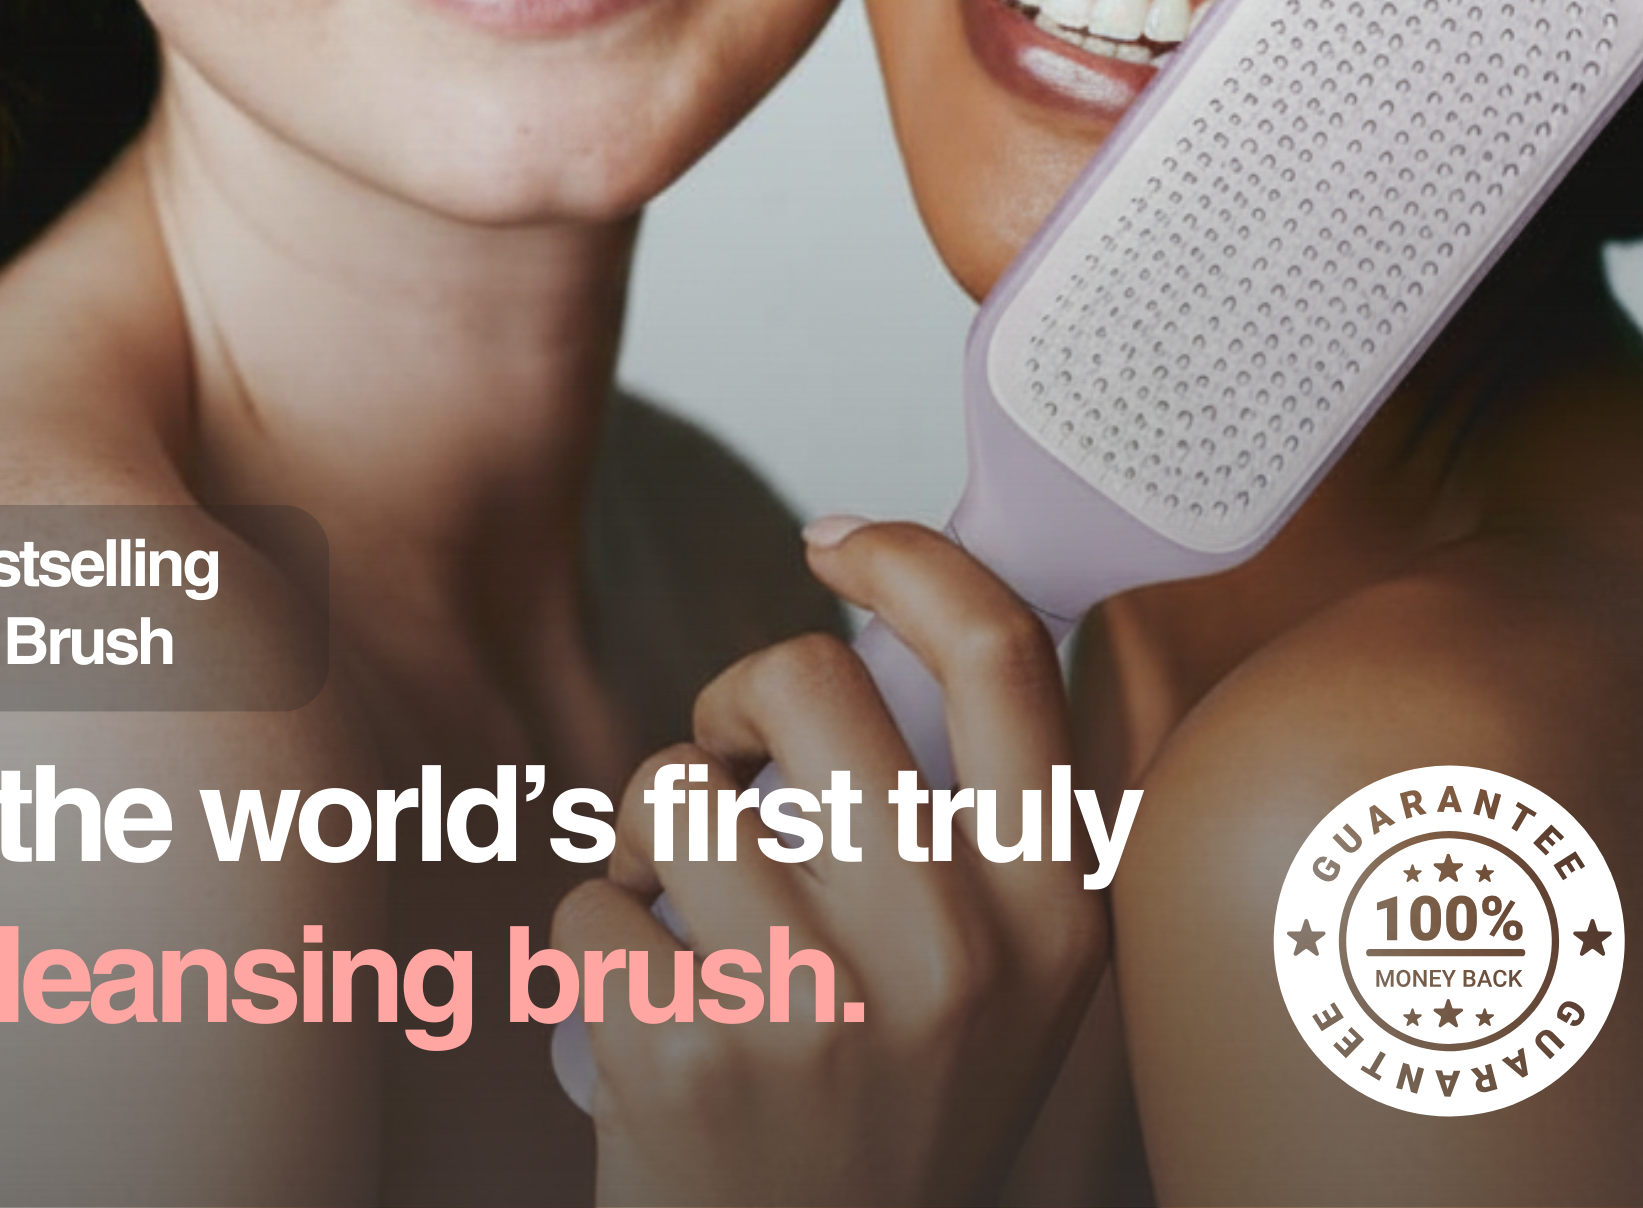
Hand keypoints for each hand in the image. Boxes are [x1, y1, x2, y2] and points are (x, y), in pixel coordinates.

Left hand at [553, 519, 1105, 1206]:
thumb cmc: (882, 1098)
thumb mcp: (999, 969)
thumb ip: (974, 818)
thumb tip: (891, 611)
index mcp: (1054, 911)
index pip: (1001, 657)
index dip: (909, 559)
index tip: (834, 543)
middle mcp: (957, 954)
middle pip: (798, 682)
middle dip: (731, 704)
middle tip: (726, 776)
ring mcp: (821, 1007)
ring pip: (672, 787)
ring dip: (652, 834)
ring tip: (683, 920)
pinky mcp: (689, 1053)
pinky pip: (588, 897)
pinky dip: (595, 935)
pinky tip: (643, 1011)